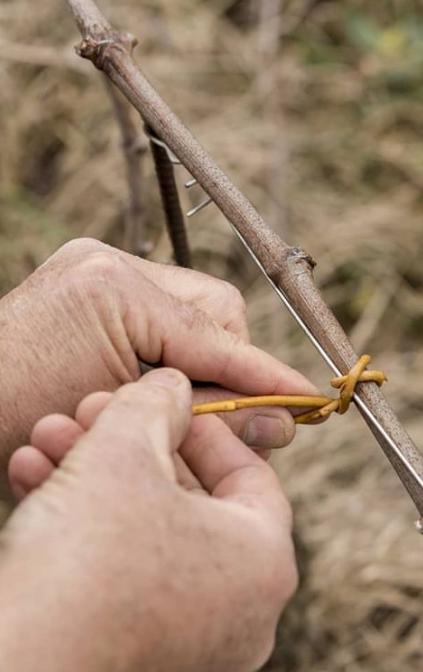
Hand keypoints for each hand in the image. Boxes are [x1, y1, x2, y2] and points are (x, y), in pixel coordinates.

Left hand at [0, 238, 315, 489]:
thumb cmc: (17, 424)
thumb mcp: (119, 428)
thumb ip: (201, 418)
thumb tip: (280, 424)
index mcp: (112, 291)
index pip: (214, 337)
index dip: (264, 376)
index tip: (308, 400)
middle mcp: (108, 262)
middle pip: (215, 310)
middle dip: (230, 364)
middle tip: (235, 412)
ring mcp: (99, 264)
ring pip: (195, 306)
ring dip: (204, 354)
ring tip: (191, 399)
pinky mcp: (94, 277)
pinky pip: (162, 306)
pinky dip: (175, 343)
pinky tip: (166, 375)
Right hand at [0, 369, 296, 671]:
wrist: (22, 662)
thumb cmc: (88, 556)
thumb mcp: (124, 453)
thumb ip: (155, 406)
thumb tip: (172, 387)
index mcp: (263, 561)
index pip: (249, 473)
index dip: (202, 427)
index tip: (164, 402)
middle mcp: (239, 609)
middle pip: (186, 497)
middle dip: (128, 444)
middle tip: (91, 413)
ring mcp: (192, 638)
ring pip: (145, 528)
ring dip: (94, 473)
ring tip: (49, 438)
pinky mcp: (141, 651)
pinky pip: (122, 570)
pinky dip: (84, 521)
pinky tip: (34, 477)